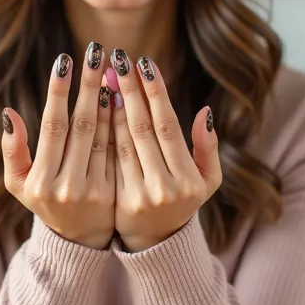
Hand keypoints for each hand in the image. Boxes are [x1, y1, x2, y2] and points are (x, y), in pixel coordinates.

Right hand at [2, 43, 115, 249]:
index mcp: (40, 181)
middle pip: (81, 124)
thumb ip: (13, 150)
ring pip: (104, 134)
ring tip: (112, 67)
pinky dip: (123, 122)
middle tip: (95, 51)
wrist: (80, 244)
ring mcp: (94, 192)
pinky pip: (120, 150)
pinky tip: (126, 95)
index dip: (59, 90)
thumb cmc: (45, 202)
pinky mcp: (117, 194)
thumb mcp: (18, 184)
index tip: (65, 59)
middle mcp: (66, 187)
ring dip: (109, 98)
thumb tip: (9, 114)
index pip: (52, 125)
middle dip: (88, 84)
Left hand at [107, 49, 221, 252]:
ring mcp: (138, 196)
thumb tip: (204, 112)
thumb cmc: (184, 201)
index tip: (145, 64)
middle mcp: (164, 188)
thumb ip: (207, 148)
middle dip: (130, 90)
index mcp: (189, 180)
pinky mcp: (117, 201)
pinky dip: (102, 129)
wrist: (156, 245)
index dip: (156, 93)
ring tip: (105, 74)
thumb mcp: (208, 181)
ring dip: (112, 104)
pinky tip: (97, 104)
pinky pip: (107, 157)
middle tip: (119, 59)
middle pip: (142, 128)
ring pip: (121, 141)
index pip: (168, 126)